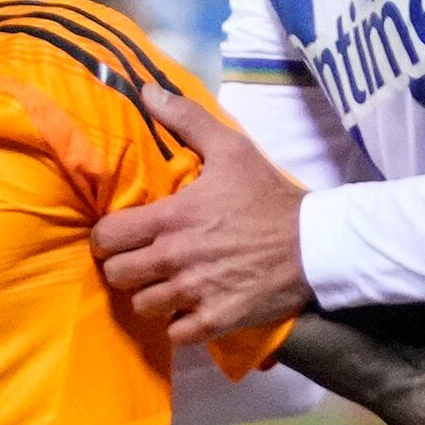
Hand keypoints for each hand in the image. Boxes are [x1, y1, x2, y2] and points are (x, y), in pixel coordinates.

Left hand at [98, 82, 312, 345]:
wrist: (316, 243)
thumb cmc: (268, 196)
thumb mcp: (232, 149)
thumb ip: (187, 119)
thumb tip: (146, 90)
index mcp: (172, 218)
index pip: (107, 237)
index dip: (107, 237)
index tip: (120, 236)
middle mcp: (176, 258)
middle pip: (118, 276)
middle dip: (123, 268)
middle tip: (140, 261)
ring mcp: (195, 293)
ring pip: (142, 306)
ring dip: (149, 296)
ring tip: (164, 285)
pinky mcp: (216, 320)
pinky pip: (175, 334)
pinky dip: (177, 325)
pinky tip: (188, 308)